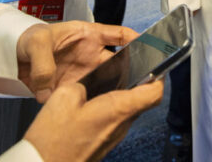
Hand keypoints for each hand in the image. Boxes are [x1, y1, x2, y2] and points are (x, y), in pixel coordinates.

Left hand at [16, 21, 137, 101]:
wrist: (11, 58)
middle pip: (118, 62)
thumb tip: (47, 87)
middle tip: (140, 80)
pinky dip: (93, 103)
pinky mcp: (72, 88)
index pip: (119, 34)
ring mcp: (83, 72)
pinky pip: (88, 96)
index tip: (150, 47)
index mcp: (88, 34)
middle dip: (130, 70)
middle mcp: (90, 54)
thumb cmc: (27, 39)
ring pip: (106, 82)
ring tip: (123, 98)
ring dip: (113, 89)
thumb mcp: (36, 43)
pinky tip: (99, 109)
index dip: (136, 38)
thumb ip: (44, 62)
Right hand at [23, 79, 162, 161]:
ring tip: (103, 84)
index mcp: (117, 110)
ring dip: (120, 98)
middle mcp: (120, 126)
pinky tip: (90, 104)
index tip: (154, 66)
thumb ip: (81, 85)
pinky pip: (112, 123)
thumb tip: (86, 87)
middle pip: (141, 102)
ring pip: (126, 113)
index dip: (158, 77)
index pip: (153, 93)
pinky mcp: (102, 144)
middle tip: (125, 69)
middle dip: (137, 84)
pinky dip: (107, 110)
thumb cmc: (53, 140)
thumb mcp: (64, 98)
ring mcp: (112, 138)